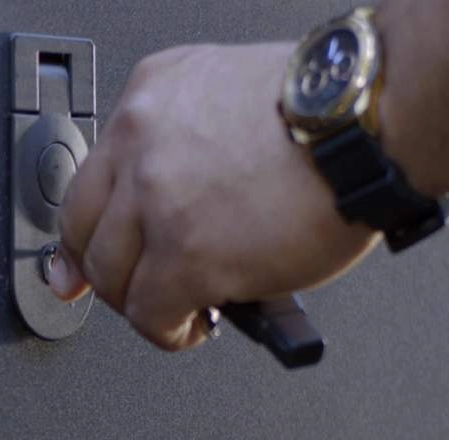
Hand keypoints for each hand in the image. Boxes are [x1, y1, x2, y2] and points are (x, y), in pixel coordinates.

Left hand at [48, 43, 378, 350]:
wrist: (371, 121)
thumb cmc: (327, 114)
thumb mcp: (231, 100)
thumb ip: (187, 146)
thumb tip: (172, 205)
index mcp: (152, 97)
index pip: (90, 179)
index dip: (85, 235)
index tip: (78, 264)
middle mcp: (142, 142)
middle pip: (85, 231)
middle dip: (109, 276)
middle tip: (137, 294)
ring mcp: (159, 199)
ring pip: (112, 277)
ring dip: (142, 306)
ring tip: (178, 310)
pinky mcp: (187, 254)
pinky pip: (150, 315)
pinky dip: (169, 333)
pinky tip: (195, 327)